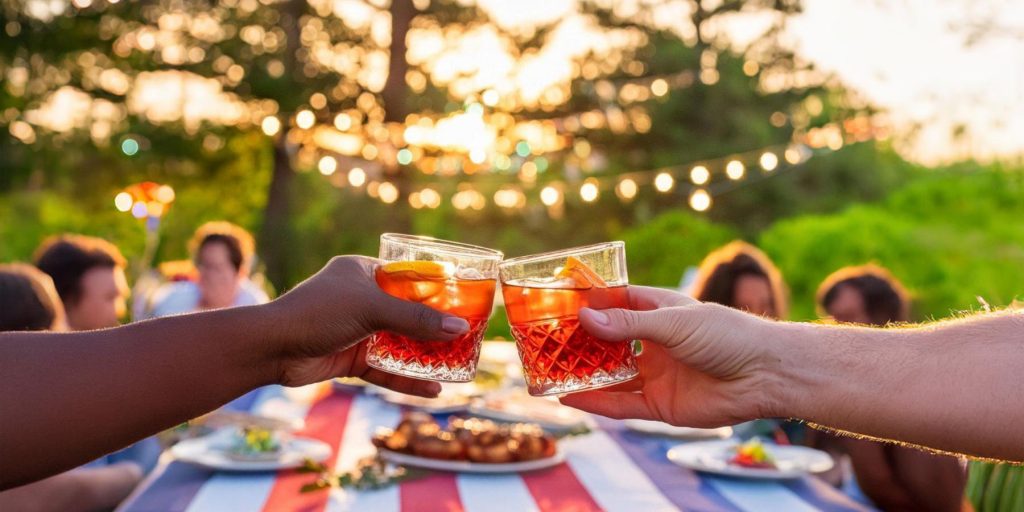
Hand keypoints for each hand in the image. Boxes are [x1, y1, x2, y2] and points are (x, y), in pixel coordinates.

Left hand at [261, 256, 469, 395]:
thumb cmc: (317, 313)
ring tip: (456, 365)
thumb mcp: (371, 309)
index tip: (462, 299)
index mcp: (361, 271)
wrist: (271, 348)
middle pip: (406, 312)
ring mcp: (355, 330)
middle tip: (466, 335)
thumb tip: (460, 328)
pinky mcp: (350, 358)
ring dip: (424, 355)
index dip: (434, 288)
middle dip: (434, 327)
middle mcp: (359, 298)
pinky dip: (406, 379)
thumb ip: (416, 320)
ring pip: (398, 343)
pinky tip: (432, 389)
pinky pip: (385, 368)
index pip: (405, 276)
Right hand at [559, 286, 781, 426]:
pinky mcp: (659, 404)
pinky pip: (620, 404)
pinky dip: (595, 402)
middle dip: (579, 342)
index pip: (616, 302)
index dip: (589, 303)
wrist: (764, 375)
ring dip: (583, 374)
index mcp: (659, 311)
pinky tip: (569, 398)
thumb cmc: (727, 335)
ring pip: (610, 375)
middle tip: (544, 341)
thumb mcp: (674, 322)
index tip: (556, 302)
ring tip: (548, 370)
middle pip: (608, 341)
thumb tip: (585, 318)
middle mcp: (654, 342)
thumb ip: (629, 324)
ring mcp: (655, 374)